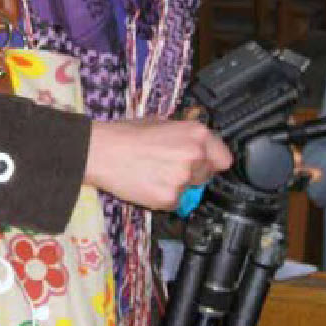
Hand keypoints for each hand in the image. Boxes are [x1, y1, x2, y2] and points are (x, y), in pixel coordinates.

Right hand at [84, 117, 231, 210]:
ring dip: (177, 186)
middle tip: (169, 167)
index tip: (202, 163)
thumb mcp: (162, 123)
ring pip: (191, 191)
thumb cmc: (126, 135)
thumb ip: (185, 135)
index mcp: (196, 133)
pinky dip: (163, 198)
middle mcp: (194, 155)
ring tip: (154, 173)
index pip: (224, 158)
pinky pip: (174, 203)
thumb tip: (199, 144)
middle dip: (193, 174)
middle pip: (208, 175)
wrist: (102, 151)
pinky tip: (148, 183)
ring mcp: (183, 178)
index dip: (210, 161)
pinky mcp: (169, 198)